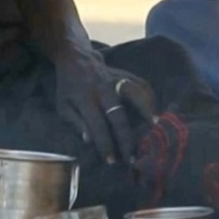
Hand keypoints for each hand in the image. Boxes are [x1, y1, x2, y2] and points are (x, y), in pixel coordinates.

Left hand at [54, 49, 156, 164]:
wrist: (75, 57)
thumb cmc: (68, 86)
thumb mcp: (62, 105)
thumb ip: (76, 122)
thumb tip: (89, 140)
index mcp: (84, 99)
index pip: (97, 126)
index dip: (105, 144)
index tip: (112, 161)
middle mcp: (102, 89)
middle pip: (118, 115)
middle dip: (126, 139)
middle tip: (133, 157)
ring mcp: (115, 80)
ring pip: (134, 94)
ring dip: (146, 111)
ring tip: (155, 127)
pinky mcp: (124, 74)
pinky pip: (140, 84)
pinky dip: (150, 96)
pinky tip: (155, 109)